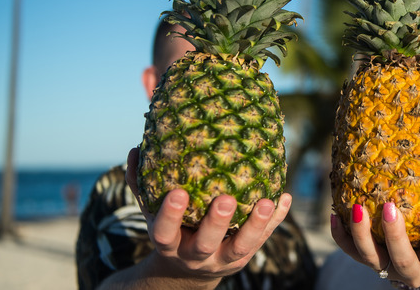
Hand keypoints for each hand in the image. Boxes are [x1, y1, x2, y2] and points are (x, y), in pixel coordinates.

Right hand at [125, 147, 291, 283]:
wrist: (190, 271)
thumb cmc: (172, 228)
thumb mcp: (152, 212)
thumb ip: (141, 184)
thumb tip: (135, 149)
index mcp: (169, 243)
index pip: (164, 233)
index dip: (170, 216)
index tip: (178, 193)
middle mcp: (195, 255)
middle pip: (205, 244)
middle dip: (216, 223)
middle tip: (226, 200)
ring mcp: (223, 259)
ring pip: (240, 247)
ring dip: (254, 225)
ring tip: (265, 202)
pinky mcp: (245, 257)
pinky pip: (263, 239)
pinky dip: (275, 219)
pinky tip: (284, 197)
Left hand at [331, 192, 419, 287]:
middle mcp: (412, 271)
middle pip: (402, 259)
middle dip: (395, 235)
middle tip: (390, 206)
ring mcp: (387, 268)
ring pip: (371, 258)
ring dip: (362, 234)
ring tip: (357, 207)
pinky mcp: (367, 262)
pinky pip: (349, 252)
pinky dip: (341, 235)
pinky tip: (336, 215)